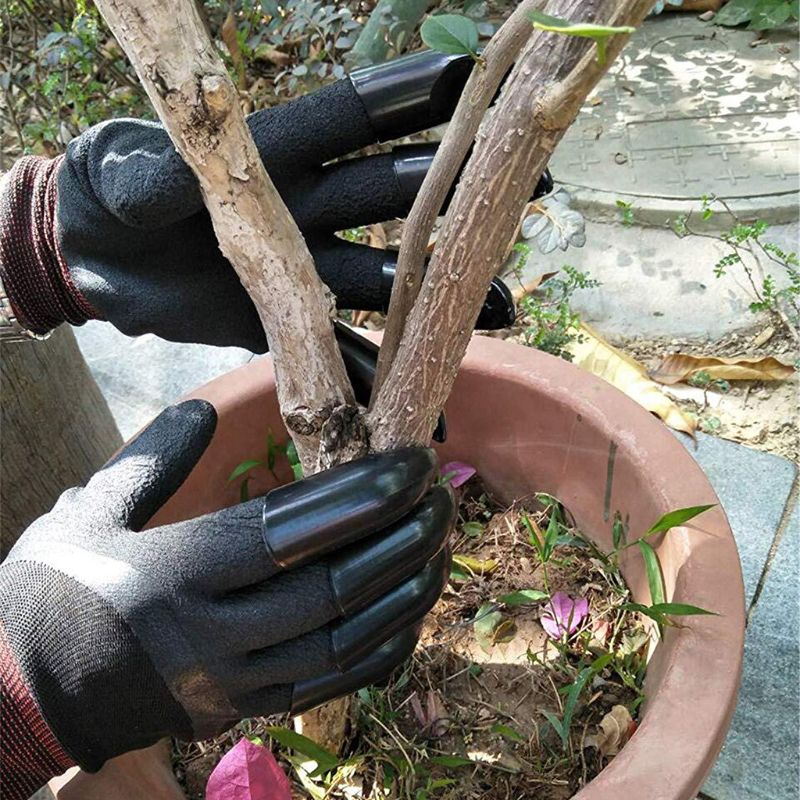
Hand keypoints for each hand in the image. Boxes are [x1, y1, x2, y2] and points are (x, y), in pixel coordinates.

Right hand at [0, 400, 453, 769]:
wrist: (31, 694)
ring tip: (441, 543)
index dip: (361, 497)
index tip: (412, 463)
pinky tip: (413, 608)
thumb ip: (153, 458)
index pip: (289, 534)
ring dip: (406, 590)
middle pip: (333, 588)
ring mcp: (236, 683)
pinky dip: (385, 646)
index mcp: (174, 574)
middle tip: (441, 494)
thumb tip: (205, 410)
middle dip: (402, 538)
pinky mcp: (248, 710)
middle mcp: (212, 635)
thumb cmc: (57, 592)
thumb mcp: (88, 512)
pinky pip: (334, 684)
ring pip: (345, 642)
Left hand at [44, 51, 550, 348]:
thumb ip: (152, 178)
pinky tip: (423, 391)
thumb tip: (163, 176)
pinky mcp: (288, 321)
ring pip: (387, 278)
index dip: (403, 103)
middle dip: (454, 196)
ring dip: (441, 291)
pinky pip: (344, 349)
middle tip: (528, 190)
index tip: (466, 84)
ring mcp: (304, 269)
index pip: (346, 123)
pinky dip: (381, 373)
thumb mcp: (122, 176)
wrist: (98, 260)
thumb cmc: (108, 197)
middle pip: (390, 202)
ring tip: (497, 304)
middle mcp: (304, 211)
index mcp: (270, 159)